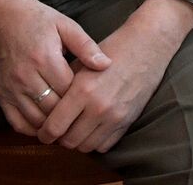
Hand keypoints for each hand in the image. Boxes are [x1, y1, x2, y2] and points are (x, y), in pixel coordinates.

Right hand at [0, 0, 110, 136]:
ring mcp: (11, 88)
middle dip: (70, 115)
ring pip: (36, 120)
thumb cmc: (39, 21)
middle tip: (86, 118)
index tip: (95, 100)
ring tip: (70, 125)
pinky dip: (33, 129)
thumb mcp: (66, 26)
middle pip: (53, 109)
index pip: (68, 91)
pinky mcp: (1, 95)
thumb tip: (106, 64)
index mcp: (45, 59)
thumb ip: (86, 46)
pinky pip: (17, 122)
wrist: (3, 18)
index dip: (83, 99)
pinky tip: (47, 127)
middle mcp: (26, 77)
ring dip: (53, 126)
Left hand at [39, 0, 192, 152]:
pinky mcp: (128, 120)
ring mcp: (116, 116)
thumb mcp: (82, 62)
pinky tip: (93, 128)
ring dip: (78, 141)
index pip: (54, 127)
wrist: (148, 45)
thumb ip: (63, 86)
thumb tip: (46, 107)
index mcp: (83, 90)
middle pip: (69, 141)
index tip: (43, 131)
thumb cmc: (114, 48)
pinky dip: (96, 141)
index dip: (44, 133)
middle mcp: (99, 107)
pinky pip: (105, 145)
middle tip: (59, 130)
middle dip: (60, 138)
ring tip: (76, 129)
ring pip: (86, 147)